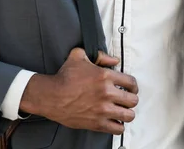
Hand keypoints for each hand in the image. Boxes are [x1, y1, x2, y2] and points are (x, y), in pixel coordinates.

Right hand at [20, 48, 138, 134]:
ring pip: (128, 115)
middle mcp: (107, 94)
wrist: (50, 96)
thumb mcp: (79, 56)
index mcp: (106, 77)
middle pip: (133, 100)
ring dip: (127, 113)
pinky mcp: (96, 123)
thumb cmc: (64, 77)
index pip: (131, 83)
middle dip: (131, 100)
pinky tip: (115, 122)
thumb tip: (114, 60)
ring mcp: (103, 110)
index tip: (131, 89)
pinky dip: (119, 126)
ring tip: (123, 112)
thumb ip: (100, 55)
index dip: (133, 86)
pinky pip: (117, 129)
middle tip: (127, 100)